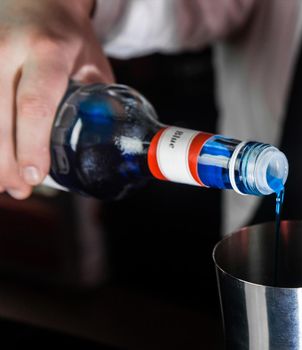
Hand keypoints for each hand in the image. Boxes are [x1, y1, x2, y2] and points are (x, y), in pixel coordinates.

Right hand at [0, 0, 113, 198]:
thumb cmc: (69, 33)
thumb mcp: (92, 61)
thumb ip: (96, 100)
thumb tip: (105, 145)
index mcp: (49, 51)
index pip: (36, 103)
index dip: (32, 145)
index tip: (36, 177)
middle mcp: (9, 50)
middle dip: (6, 161)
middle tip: (20, 190)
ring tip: (4, 183)